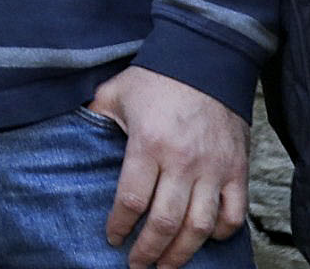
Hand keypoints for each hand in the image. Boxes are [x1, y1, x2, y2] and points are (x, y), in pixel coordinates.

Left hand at [87, 65, 249, 268]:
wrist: (207, 61)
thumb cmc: (158, 78)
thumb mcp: (115, 92)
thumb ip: (95, 116)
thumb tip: (72, 131)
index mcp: (148, 144)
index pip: (131, 200)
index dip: (120, 226)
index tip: (113, 238)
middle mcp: (183, 162)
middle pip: (165, 222)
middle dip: (148, 250)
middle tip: (137, 265)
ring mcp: (213, 168)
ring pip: (199, 226)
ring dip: (182, 252)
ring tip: (167, 265)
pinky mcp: (237, 170)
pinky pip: (234, 213)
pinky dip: (221, 232)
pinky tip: (206, 238)